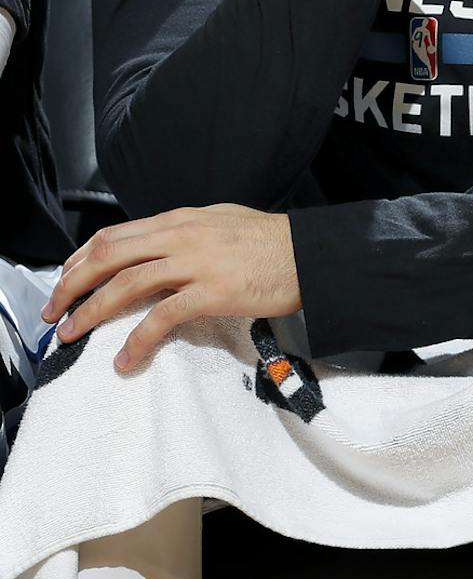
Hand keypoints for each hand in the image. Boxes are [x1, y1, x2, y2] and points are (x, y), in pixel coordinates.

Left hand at [41, 204, 302, 372]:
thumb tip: (155, 247)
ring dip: (92, 313)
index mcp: (180, 219)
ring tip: (73, 335)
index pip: (114, 235)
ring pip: (126, 285)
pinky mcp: (213, 292)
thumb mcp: (221, 221)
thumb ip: (184, 232)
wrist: (313, 254)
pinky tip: (125, 358)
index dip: (81, 260)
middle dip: (72, 285)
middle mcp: (181, 236)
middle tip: (54, 312)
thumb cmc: (272, 241)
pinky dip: (138, 340)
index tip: (65, 282)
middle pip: (109, 256)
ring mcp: (196, 263)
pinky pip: (163, 318)